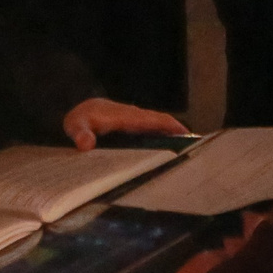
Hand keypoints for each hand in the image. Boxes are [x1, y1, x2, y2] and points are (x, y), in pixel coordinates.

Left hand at [61, 98, 189, 149]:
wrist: (77, 112)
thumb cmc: (79, 119)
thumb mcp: (76, 125)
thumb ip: (80, 133)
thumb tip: (86, 144)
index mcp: (128, 117)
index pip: (156, 119)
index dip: (173, 127)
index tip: (189, 137)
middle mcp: (136, 118)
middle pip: (162, 125)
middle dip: (179, 136)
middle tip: (196, 153)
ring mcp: (136, 124)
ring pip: (159, 131)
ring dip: (172, 140)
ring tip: (187, 159)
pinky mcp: (133, 131)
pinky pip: (152, 135)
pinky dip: (162, 143)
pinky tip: (166, 159)